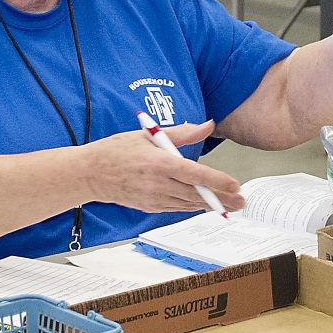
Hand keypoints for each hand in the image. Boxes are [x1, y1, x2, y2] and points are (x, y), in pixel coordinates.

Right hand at [82, 120, 245, 213]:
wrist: (89, 174)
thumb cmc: (117, 150)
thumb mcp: (149, 134)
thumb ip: (182, 132)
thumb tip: (207, 125)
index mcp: (159, 163)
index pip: (195, 174)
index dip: (217, 181)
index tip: (235, 185)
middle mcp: (157, 184)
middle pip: (196, 194)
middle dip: (222, 198)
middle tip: (243, 201)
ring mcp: (152, 198)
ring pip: (188, 204)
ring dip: (210, 205)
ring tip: (231, 205)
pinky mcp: (149, 207)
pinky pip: (176, 208)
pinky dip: (192, 206)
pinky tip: (205, 205)